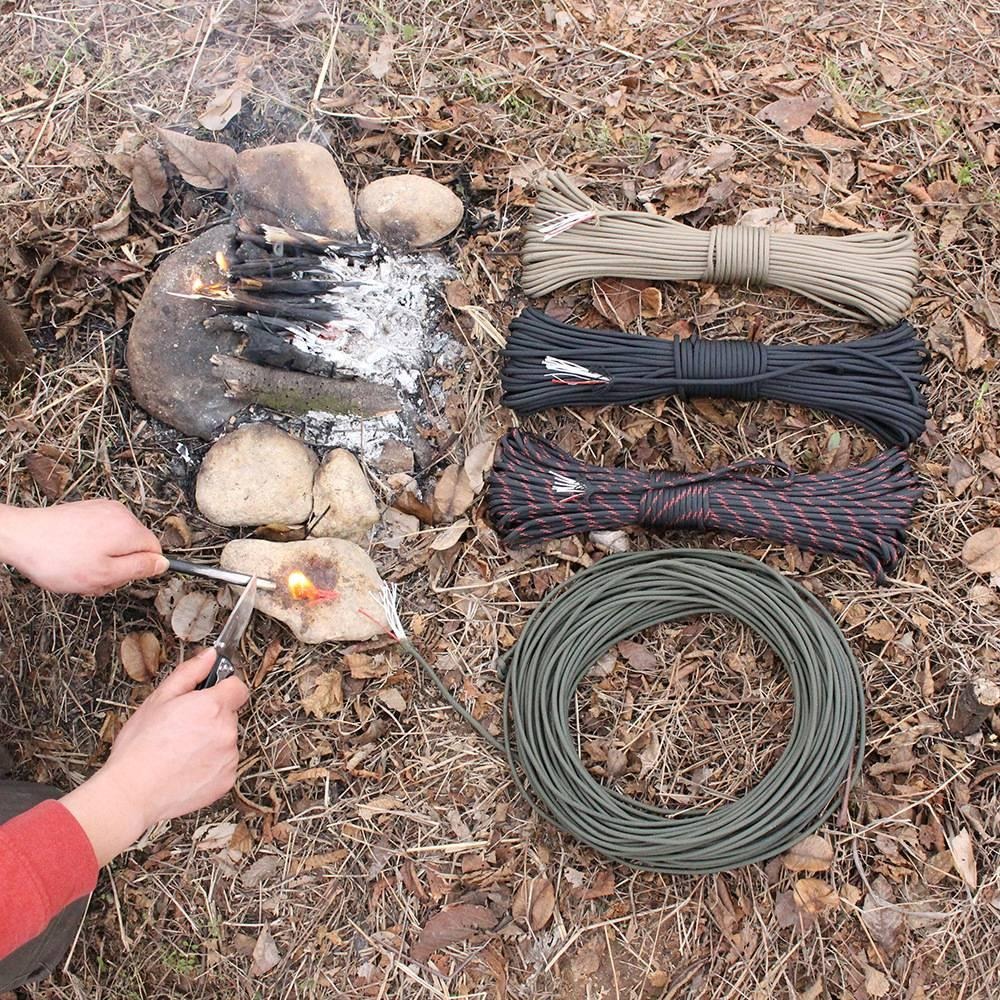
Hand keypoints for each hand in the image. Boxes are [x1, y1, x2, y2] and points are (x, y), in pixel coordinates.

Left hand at [0, 500, 167, 594]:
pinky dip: (91, 547)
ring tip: (79, 568)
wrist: (20, 537)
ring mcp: (101, 509)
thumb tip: (163, 564)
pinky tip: (73, 556)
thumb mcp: (104, 574)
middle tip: (94, 577)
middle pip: (135, 546)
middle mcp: (119, 514)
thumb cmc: (57, 558)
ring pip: (117, 541)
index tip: (119, 577)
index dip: (140, 569)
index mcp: (128, 529)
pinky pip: (101, 533)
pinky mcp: (86, 510)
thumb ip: (139, 569)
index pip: (155, 551)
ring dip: (103, 559)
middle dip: (118, 566)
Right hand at [61, 650, 249, 864]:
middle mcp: (227, 731)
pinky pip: (223, 764)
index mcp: (212, 707)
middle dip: (210, 717)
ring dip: (210, 742)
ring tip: (179, 752)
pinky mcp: (227, 780)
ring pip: (225, 740)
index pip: (238, 686)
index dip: (222, 688)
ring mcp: (229, 758)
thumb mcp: (159, 699)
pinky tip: (185, 768)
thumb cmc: (139, 748)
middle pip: (228, 714)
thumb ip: (190, 672)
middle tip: (181, 728)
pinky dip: (209, 765)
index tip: (209, 694)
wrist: (131, 794)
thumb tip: (210, 655)